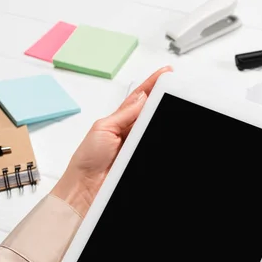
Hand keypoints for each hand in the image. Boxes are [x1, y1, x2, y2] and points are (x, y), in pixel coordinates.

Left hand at [51, 66, 172, 215]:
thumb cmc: (87, 160)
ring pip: (157, 127)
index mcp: (120, 120)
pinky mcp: (142, 160)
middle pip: (153, 112)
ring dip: (164, 117)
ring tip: (173, 104)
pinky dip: (164, 140)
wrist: (85, 188)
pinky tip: (168, 126)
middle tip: (175, 86)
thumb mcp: (103, 128)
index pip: (140, 99)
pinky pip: (157, 147)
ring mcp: (139, 146)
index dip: (153, 85)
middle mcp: (132, 132)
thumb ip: (125, 114)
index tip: (166, 73)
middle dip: (164, 99)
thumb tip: (143, 97)